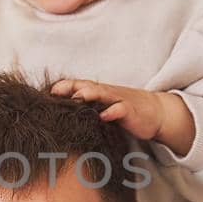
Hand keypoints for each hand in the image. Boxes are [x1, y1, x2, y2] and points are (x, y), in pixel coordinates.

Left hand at [50, 79, 166, 138]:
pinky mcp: (131, 111)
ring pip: (103, 94)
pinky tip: (104, 116)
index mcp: (97, 92)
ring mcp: (119, 100)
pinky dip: (113, 111)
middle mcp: (106, 93)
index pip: (78, 85)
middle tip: (56, 93)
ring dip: (90, 94)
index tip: (48, 92)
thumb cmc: (122, 109)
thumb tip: (58, 116)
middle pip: (87, 86)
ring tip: (77, 98)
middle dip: (72, 88)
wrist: (154, 111)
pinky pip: (121, 109)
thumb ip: (84, 108)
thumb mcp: (102, 107)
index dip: (64, 87)